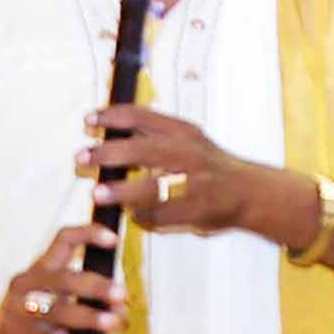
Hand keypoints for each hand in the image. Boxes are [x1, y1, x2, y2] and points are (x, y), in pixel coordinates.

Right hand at [0, 228, 124, 333]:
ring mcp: (15, 311)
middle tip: (121, 295)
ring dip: (87, 316)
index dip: (88, 234)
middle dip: (96, 285)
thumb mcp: (56, 309)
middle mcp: (25, 284)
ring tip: (110, 323)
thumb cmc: (30, 327)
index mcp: (39, 270)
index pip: (63, 240)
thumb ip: (85, 305)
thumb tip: (121, 310)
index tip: (114, 239)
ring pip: (55, 310)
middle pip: (64, 277)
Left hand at [82, 103, 276, 240]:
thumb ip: (154, 133)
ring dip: (122, 191)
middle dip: (109, 153)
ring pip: (152, 186)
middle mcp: (188, 153)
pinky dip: (143, 217)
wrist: (251, 192)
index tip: (88, 120)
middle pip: (143, 149)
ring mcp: (194, 183)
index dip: (112, 117)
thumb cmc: (211, 166)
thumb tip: (110, 123)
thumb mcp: (187, 139)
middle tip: (82, 156)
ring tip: (97, 193)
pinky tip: (132, 216)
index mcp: (183, 132)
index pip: (143, 116)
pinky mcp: (197, 210)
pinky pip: (163, 215)